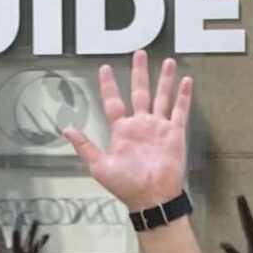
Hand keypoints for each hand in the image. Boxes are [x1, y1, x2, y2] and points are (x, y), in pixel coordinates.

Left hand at [62, 49, 193, 209]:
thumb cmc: (126, 185)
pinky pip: (179, 111)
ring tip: (168, 62)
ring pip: (162, 97)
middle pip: (139, 92)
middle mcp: (141, 125)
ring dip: (164, 79)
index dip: (108, 86)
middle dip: (139, 73)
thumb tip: (66, 128)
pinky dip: (183, 96)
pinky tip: (186, 81)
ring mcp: (158, 128)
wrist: (151, 198)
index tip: (105, 68)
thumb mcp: (99, 166)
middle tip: (140, 53)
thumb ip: (84, 146)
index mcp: (122, 131)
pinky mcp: (174, 134)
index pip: (113, 102)